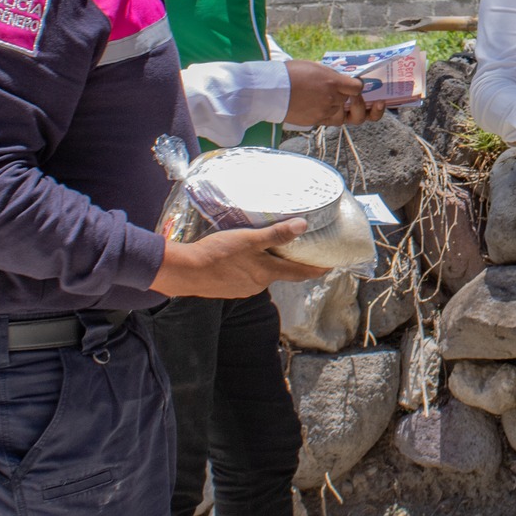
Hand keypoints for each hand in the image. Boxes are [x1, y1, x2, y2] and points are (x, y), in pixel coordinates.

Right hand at [150, 218, 326, 298]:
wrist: (186, 272)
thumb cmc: (218, 254)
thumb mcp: (249, 239)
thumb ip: (276, 234)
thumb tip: (303, 225)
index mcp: (268, 273)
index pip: (299, 273)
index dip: (316, 269)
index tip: (329, 266)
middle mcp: (259, 285)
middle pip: (281, 273)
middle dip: (290, 264)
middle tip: (298, 251)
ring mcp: (243, 289)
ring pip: (262, 274)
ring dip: (267, 264)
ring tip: (266, 249)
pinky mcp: (228, 289)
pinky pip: (245, 277)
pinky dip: (249, 268)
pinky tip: (241, 258)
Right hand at [284, 61, 374, 127]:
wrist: (271, 89)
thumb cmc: (290, 73)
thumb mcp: (314, 67)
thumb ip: (331, 74)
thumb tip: (341, 78)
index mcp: (332, 82)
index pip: (357, 88)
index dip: (358, 87)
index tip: (354, 85)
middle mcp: (331, 98)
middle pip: (351, 102)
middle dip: (351, 100)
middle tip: (349, 97)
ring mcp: (323, 112)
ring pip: (342, 116)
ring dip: (340, 111)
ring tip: (331, 103)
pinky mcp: (315, 121)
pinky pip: (329, 121)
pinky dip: (329, 116)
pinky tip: (321, 108)